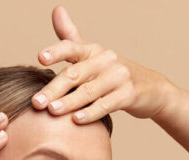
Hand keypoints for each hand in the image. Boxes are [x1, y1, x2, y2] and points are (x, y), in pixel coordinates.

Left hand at [31, 5, 170, 122]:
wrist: (151, 88)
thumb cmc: (113, 74)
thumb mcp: (93, 55)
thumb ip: (71, 37)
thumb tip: (56, 9)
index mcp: (93, 51)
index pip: (71, 48)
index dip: (56, 52)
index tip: (41, 58)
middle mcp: (106, 60)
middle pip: (76, 74)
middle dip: (54, 89)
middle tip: (36, 102)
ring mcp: (119, 77)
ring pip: (89, 91)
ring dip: (69, 102)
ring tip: (52, 111)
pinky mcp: (128, 95)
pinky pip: (106, 104)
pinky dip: (91, 113)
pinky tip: (77, 120)